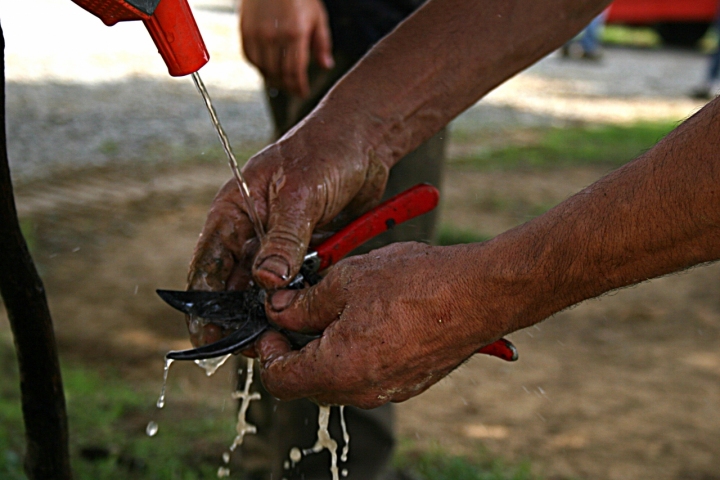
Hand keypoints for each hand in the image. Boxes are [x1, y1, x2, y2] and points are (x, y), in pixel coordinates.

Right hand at [186, 123, 389, 346]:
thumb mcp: (300, 195)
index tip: (207, 336)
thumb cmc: (326, 152)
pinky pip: (298, 281)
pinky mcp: (306, 247)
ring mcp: (279, 241)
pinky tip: (306, 320)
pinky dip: (300, 299)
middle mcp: (251, 230)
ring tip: (279, 340)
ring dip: (271, 312)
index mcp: (234, 211)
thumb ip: (284, 239)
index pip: (208, 264)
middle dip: (240, 317)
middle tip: (252, 348)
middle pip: (235, 284)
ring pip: (266, 288)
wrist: (366, 141)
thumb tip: (267, 284)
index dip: (204, 303)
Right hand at [240, 0, 333, 97]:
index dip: (299, 87)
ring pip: (264, 69)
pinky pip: (250, 58)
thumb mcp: (318, 17)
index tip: (303, 93)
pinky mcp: (245, 30)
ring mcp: (257, 34)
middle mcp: (274, 37)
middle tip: (294, 90)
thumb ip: (322, 44)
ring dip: (274, 80)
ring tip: (282, 82)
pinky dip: (259, 67)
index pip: (296, 72)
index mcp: (295, 34)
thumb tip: (326, 66)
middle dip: (288, 86)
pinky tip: (268, 68)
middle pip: (280, 74)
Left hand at [255, 242, 518, 407]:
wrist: (480, 292)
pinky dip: (354, 351)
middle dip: (295, 347)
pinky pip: (366, 374)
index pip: (278, 379)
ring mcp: (388, 390)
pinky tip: (366, 316)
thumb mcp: (346, 280)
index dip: (266, 349)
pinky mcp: (408, 382)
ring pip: (337, 378)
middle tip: (299, 310)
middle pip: (306, 382)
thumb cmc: (417, 282)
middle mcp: (362, 391)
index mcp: (339, 370)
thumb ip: (302, 303)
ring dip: (325, 348)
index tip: (272, 322)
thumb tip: (277, 311)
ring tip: (336, 306)